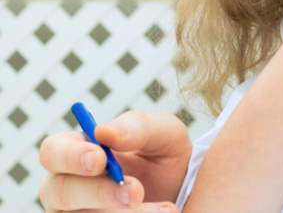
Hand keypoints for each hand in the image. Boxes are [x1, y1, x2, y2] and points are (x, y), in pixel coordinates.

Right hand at [38, 110, 191, 211]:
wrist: (182, 192)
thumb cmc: (163, 158)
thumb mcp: (163, 134)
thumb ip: (137, 126)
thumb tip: (105, 131)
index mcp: (77, 152)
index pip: (53, 151)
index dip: (71, 155)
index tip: (100, 159)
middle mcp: (67, 186)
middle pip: (60, 191)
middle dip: (99, 192)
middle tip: (135, 191)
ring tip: (166, 208)